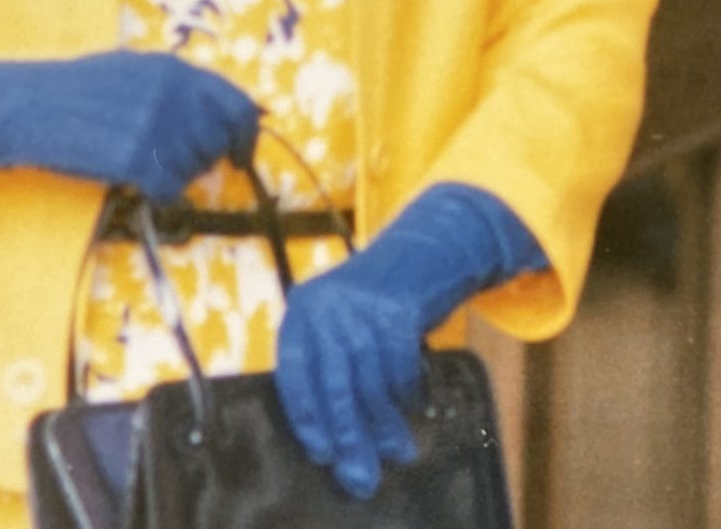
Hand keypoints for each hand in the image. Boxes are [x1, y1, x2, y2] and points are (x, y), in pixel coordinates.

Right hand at [0, 50, 259, 196]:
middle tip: (172, 164)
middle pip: (218, 142)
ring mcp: (156, 126)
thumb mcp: (133, 70)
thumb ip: (178, 88)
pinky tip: (137, 186)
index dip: (246, 134)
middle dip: (203, 159)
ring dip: (175, 177)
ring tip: (142, 168)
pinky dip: (159, 196)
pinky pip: (169, 190)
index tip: (241, 154)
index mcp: (176, 69)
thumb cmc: (74, 90)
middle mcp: (173, 94)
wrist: (26, 106)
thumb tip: (224, 115)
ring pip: (194, 169)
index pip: (238, 105)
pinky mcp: (135, 158)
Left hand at [275, 184, 545, 499]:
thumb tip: (333, 437)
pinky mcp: (396, 304)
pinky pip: (398, 364)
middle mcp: (325, 304)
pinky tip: (414, 403)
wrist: (427, 246)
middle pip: (332, 383)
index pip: (293, 373)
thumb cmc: (380, 297)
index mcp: (302, 309)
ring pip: (368, 379)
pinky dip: (407, 390)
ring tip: (399, 449)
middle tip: (362, 473)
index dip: (307, 417)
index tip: (322, 452)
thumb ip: (331, 364)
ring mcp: (361, 302)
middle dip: (350, 433)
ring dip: (385, 421)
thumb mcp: (343, 320)